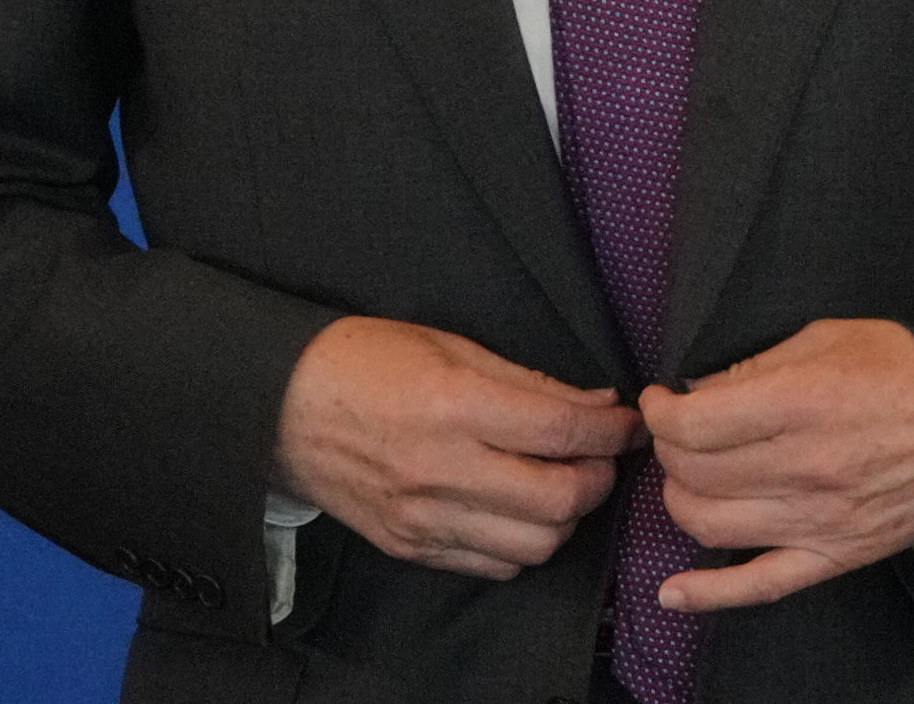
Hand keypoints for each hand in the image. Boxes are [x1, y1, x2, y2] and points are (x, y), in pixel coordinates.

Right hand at [274, 315, 643, 580]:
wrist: (283, 408)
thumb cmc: (368, 361)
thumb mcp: (452, 346)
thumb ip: (529, 382)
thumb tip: (598, 405)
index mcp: (454, 405)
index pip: (562, 433)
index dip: (613, 431)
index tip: (630, 423)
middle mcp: (441, 469)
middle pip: (558, 500)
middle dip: (599, 478)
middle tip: (601, 456)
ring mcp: (423, 517)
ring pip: (534, 545)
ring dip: (564, 519)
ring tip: (561, 484)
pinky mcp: (409, 547)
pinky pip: (492, 567)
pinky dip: (522, 545)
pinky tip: (519, 511)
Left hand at [639, 317, 913, 611]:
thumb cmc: (907, 370)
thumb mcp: (829, 338)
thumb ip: (758, 363)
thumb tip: (700, 391)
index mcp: (802, 402)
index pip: (694, 424)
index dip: (661, 412)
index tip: (661, 401)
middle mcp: (804, 466)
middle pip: (694, 473)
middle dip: (669, 450)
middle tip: (680, 433)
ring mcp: (818, 519)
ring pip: (709, 526)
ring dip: (680, 500)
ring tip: (690, 479)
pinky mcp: (834, 556)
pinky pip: (758, 586)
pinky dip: (708, 594)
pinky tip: (672, 591)